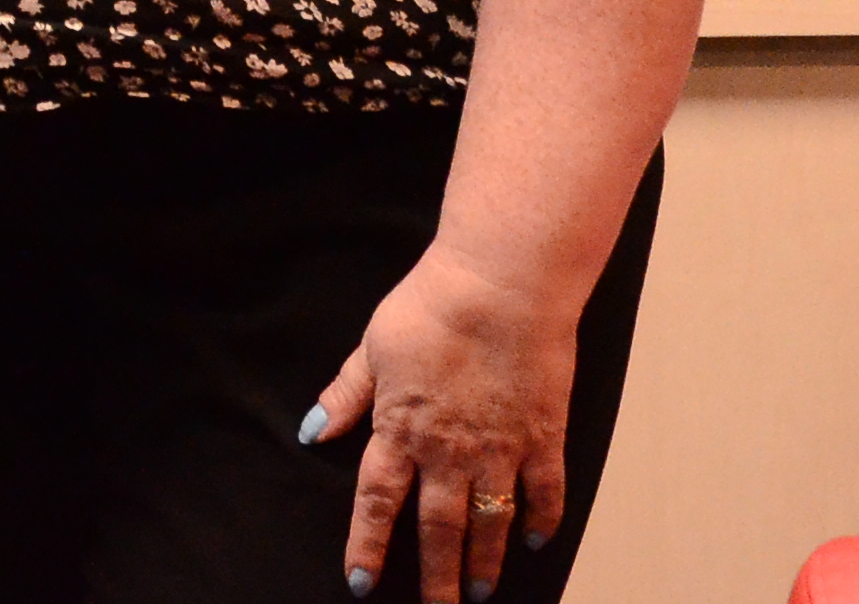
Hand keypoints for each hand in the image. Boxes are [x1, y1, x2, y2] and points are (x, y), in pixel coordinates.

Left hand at [314, 245, 577, 601]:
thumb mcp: (371, 347)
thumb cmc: (431, 307)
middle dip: (436, 576)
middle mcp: (449, 450)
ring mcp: (501, 448)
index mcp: (400, 427)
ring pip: (491, 522)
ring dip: (484, 562)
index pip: (377, 500)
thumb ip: (347, 394)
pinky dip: (541, 520)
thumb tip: (313, 430)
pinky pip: (545, 492)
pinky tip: (534, 541)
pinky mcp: (544, 437)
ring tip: (478, 592)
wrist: (501, 285)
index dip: (367, 543)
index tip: (361, 580)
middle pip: (439, 528)